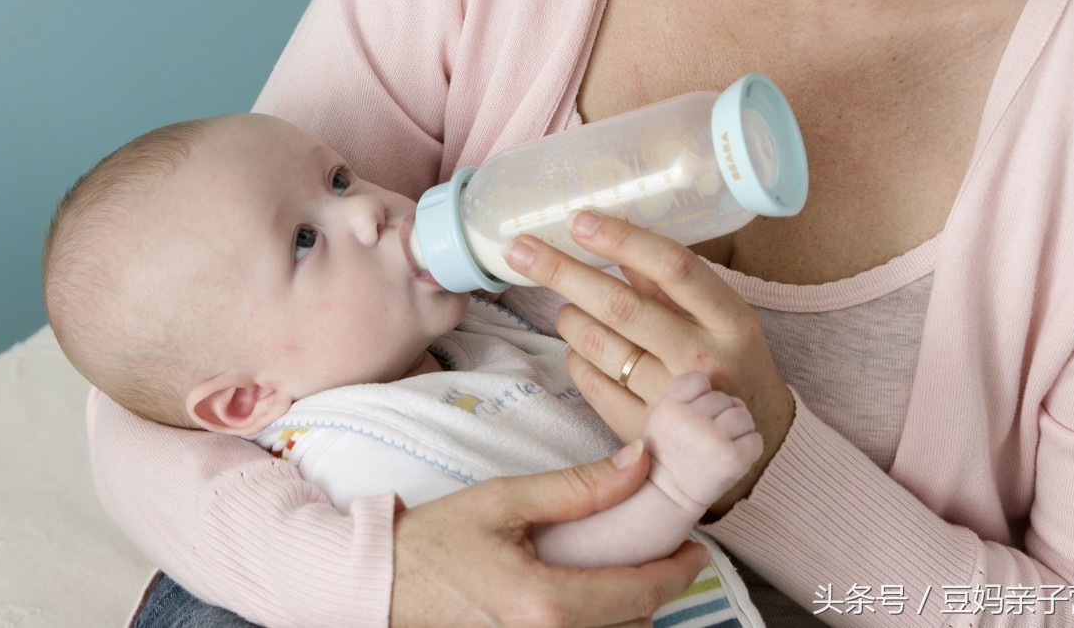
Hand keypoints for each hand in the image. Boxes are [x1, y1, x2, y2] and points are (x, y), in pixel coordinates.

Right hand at [390, 445, 707, 626]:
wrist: (377, 584)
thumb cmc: (433, 540)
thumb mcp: (504, 500)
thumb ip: (578, 487)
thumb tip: (640, 462)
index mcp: (548, 603)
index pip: (640, 593)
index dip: (678, 570)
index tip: (695, 546)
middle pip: (635, 625)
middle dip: (657, 589)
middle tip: (663, 550)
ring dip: (632, 610)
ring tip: (629, 570)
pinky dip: (601, 624)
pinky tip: (591, 595)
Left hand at [504, 211, 794, 512]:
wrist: (751, 444)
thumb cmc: (729, 362)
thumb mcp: (720, 316)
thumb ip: (668, 281)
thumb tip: (609, 233)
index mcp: (729, 320)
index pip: (672, 268)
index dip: (622, 240)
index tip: (579, 221)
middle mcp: (702, 360)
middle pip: (619, 306)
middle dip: (561, 271)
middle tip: (520, 248)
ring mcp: (669, 400)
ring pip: (595, 343)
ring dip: (569, 316)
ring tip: (570, 309)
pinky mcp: (641, 432)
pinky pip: (587, 381)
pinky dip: (575, 357)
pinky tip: (583, 350)